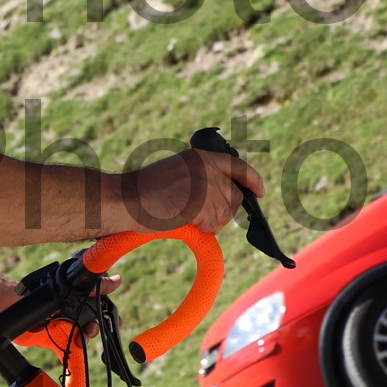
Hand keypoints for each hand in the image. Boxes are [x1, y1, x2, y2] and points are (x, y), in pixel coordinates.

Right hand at [127, 148, 263, 234]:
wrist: (126, 199)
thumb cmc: (143, 191)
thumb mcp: (177, 173)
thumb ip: (200, 178)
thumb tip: (221, 199)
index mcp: (202, 157)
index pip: (238, 166)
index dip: (253, 180)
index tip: (260, 191)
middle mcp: (209, 168)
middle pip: (235, 197)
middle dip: (223, 212)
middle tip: (202, 217)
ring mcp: (207, 185)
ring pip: (225, 215)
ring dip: (210, 222)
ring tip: (186, 217)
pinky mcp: (203, 204)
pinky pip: (214, 226)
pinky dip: (202, 229)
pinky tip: (184, 221)